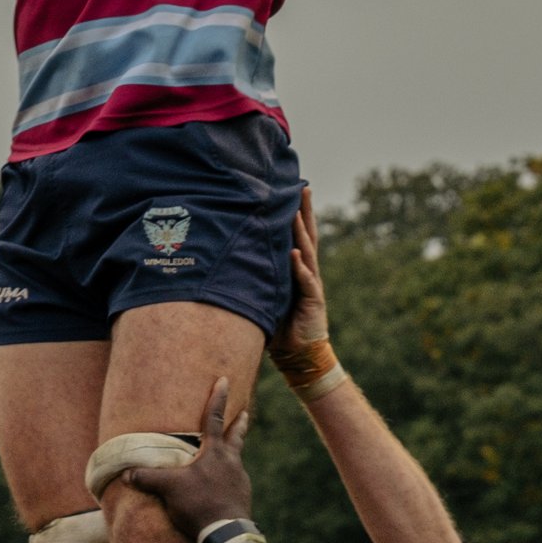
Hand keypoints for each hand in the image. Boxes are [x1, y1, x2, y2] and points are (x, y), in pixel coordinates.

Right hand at [124, 377, 252, 537]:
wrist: (226, 534)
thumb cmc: (199, 504)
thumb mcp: (169, 488)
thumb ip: (147, 478)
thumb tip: (126, 473)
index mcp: (215, 453)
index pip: (215, 418)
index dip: (218, 398)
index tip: (224, 380)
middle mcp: (231, 462)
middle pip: (236, 436)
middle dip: (239, 423)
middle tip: (245, 413)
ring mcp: (240, 481)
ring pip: (235, 461)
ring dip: (231, 455)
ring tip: (225, 457)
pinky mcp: (243, 499)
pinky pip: (234, 483)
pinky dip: (228, 480)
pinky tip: (220, 489)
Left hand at [268, 187, 329, 357]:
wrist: (300, 354)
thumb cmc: (280, 325)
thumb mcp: (266, 296)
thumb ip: (256, 278)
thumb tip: (227, 261)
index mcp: (297, 269)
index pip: (297, 236)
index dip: (295, 213)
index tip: (290, 190)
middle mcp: (307, 272)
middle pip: (307, 236)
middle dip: (304, 212)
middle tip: (303, 188)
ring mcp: (312, 285)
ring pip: (308, 253)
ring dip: (301, 233)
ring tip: (295, 213)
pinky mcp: (314, 301)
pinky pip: (307, 282)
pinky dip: (301, 268)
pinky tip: (296, 254)